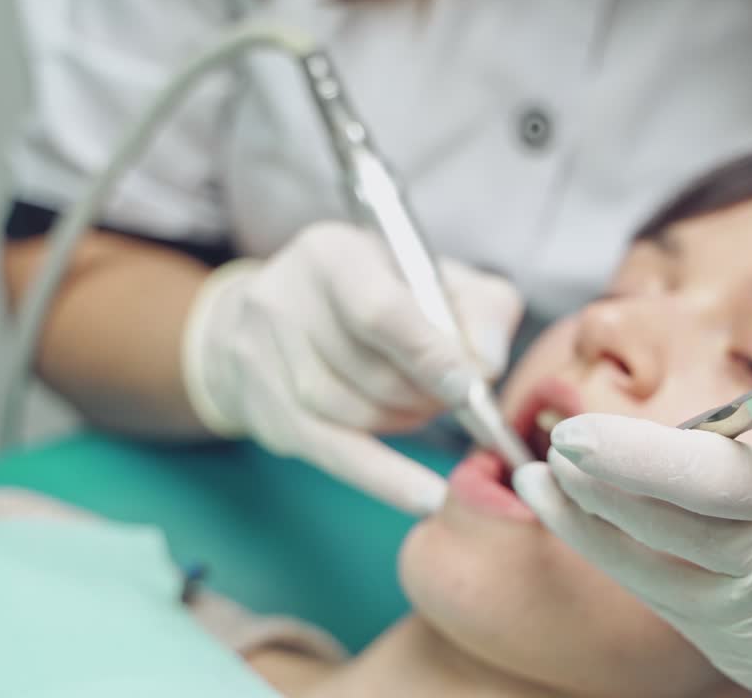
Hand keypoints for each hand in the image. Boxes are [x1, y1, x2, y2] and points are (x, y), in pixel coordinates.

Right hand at [183, 222, 521, 515]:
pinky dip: (384, 479)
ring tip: (422, 407)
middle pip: (372, 372)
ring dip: (407, 420)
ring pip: (356, 414)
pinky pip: (334, 454)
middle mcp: (284, 301)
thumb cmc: (372, 294)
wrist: (269, 317)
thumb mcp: (431, 278)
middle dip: (426, 394)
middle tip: (453, 396)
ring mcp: (264, 359)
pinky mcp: (266, 411)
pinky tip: (425, 496)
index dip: (428, 355)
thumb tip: (487, 365)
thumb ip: (479, 308)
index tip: (468, 387)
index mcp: (330, 255)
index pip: (379, 312)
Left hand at [514, 414, 751, 696]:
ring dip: (591, 531)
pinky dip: (641, 571)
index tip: (571, 432)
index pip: (708, 477)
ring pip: (653, 579)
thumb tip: (622, 455)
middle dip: (591, 491)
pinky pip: (678, 612)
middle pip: (664, 534)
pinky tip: (615, 538)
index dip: (630, 454)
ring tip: (548, 490)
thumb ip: (727, 467)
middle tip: (548, 456)